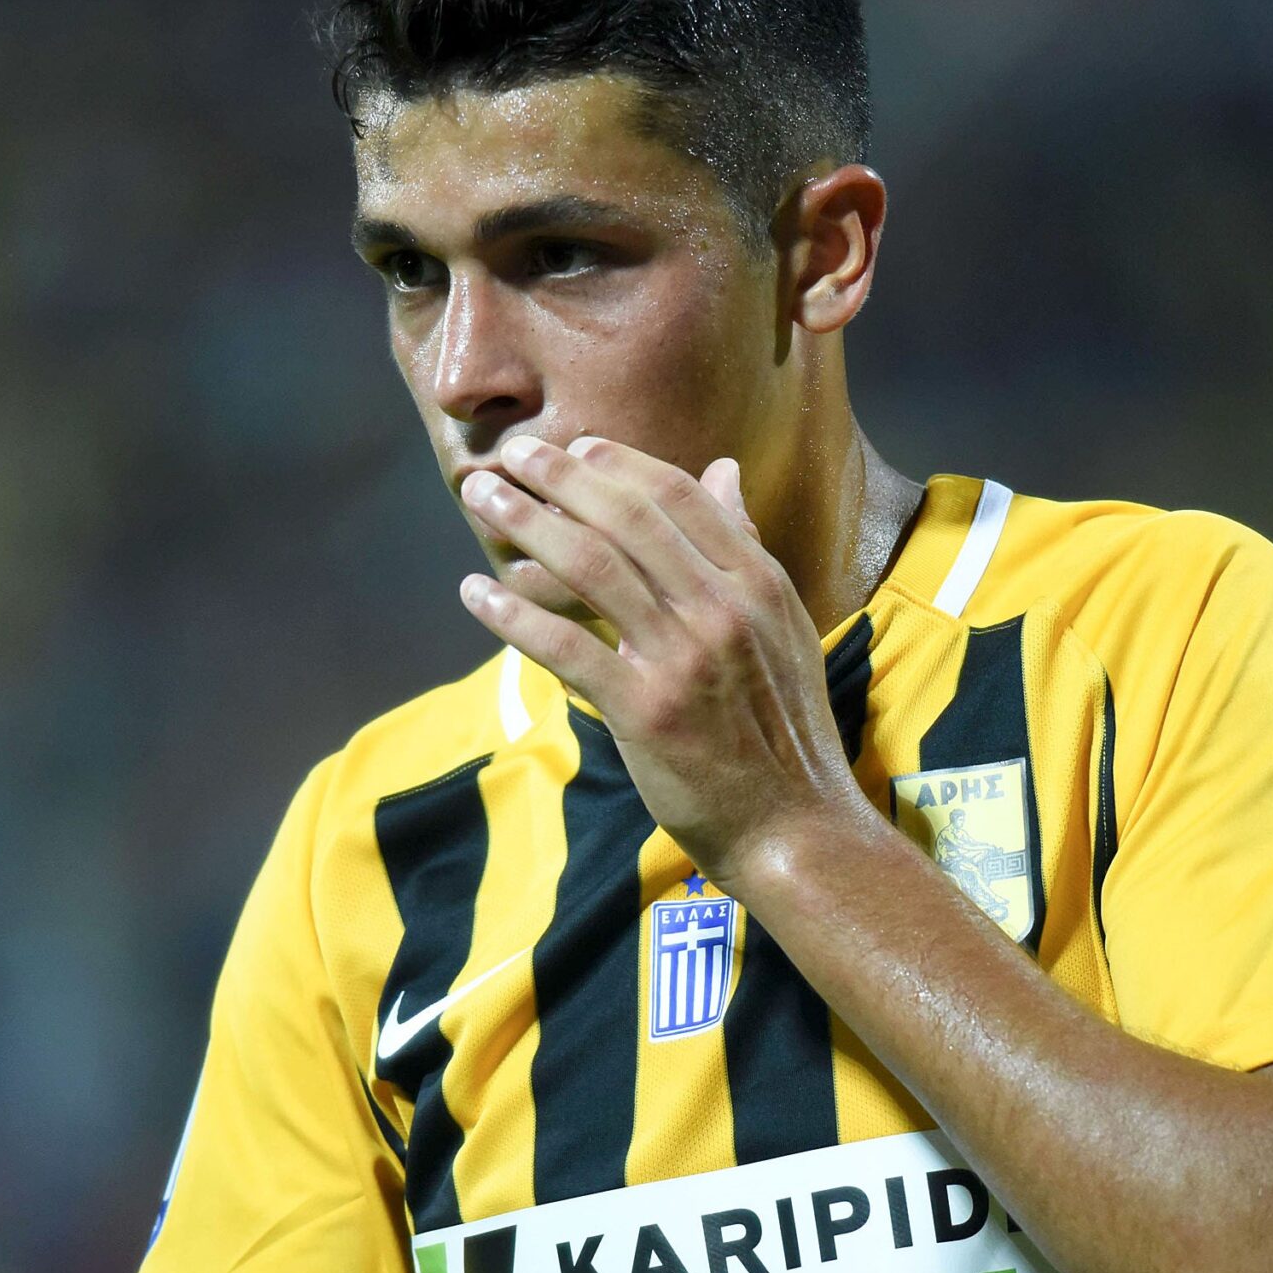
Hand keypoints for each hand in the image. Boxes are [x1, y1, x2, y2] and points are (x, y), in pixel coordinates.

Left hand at [456, 435, 873, 886]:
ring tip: (481, 499)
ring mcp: (685, 659)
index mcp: (757, 582)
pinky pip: (568, 648)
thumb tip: (723, 470)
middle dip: (558, 476)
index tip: (572, 446)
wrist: (796, 826)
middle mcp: (722, 609)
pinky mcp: (647, 712)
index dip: (616, 463)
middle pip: (625, 517)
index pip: (677, 497)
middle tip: (509, 454)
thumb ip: (746, 547)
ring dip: (526, 524)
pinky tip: (476, 597)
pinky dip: (514, 617)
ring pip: (591, 566)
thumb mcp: (783, 626)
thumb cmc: (783, 730)